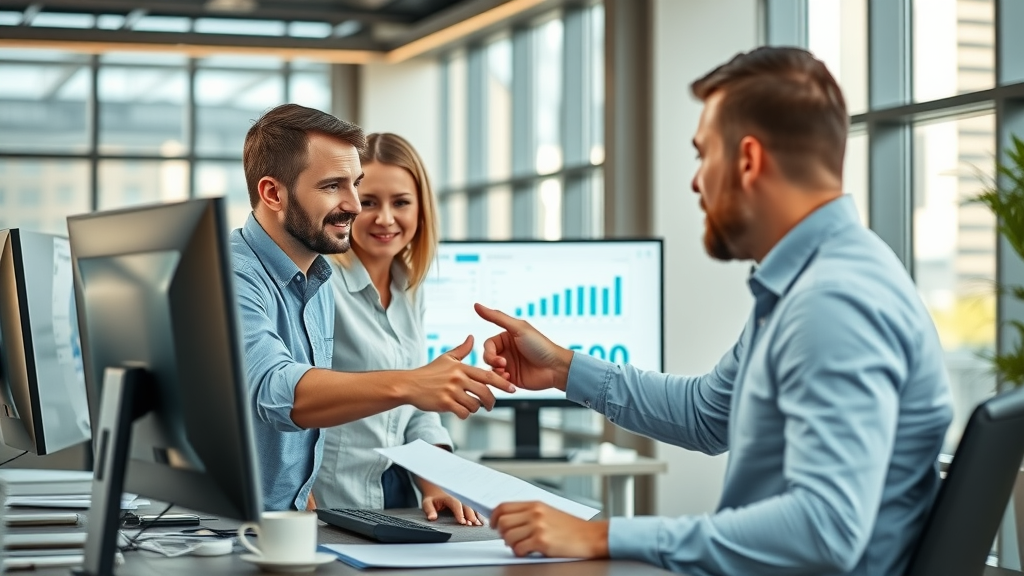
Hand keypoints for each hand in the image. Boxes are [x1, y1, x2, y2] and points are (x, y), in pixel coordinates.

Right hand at [405, 336, 514, 418]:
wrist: (409, 384)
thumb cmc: (428, 372)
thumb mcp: (446, 358)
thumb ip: (462, 350)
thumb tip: (472, 337)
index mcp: (461, 368)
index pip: (487, 376)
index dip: (502, 382)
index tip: (512, 388)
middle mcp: (458, 378)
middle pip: (484, 392)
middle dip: (491, 401)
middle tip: (490, 405)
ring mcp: (451, 391)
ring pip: (474, 404)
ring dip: (476, 408)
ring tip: (471, 407)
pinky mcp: (444, 403)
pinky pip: (463, 412)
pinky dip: (465, 414)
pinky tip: (461, 412)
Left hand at [420, 490, 482, 525]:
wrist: (436, 488)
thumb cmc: (433, 497)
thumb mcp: (427, 502)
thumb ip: (429, 510)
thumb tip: (432, 518)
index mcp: (449, 496)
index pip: (456, 504)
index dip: (460, 513)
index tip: (462, 522)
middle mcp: (458, 496)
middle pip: (467, 505)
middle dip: (470, 515)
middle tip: (473, 524)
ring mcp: (463, 499)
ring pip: (472, 506)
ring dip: (476, 515)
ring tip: (479, 524)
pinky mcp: (466, 502)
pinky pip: (473, 507)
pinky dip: (478, 514)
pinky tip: (482, 521)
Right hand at [474, 303, 573, 391]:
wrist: (555, 367)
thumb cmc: (540, 345)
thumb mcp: (518, 328)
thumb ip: (496, 317)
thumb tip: (476, 305)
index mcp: (506, 338)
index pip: (488, 345)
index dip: (490, 352)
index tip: (499, 358)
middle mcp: (506, 350)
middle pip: (487, 357)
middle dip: (492, 362)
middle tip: (503, 365)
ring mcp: (509, 365)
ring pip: (490, 369)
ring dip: (496, 373)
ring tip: (506, 375)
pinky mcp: (512, 378)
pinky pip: (498, 380)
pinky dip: (501, 381)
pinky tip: (509, 380)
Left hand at [490, 502, 608, 557]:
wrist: (591, 536)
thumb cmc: (572, 527)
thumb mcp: (549, 512)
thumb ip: (529, 514)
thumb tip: (507, 521)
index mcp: (535, 504)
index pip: (503, 507)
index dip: (494, 517)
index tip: (493, 524)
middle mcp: (535, 513)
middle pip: (502, 522)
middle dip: (502, 533)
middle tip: (509, 539)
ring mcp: (538, 527)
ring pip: (507, 536)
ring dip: (511, 544)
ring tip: (521, 546)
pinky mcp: (542, 541)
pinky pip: (518, 549)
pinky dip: (520, 552)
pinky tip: (529, 551)